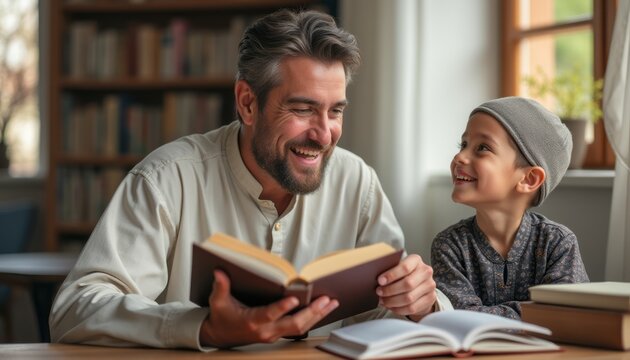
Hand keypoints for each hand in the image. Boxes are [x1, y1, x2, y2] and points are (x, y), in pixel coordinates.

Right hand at [199, 270, 338, 347]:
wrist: (219, 336)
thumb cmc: (221, 317)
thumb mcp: (217, 301)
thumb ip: (220, 287)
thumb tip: (220, 272)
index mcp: (251, 322)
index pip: (269, 315)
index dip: (282, 308)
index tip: (294, 298)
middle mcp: (265, 331)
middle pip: (293, 325)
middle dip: (311, 312)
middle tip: (326, 299)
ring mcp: (273, 334)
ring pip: (300, 328)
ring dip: (317, 315)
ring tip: (331, 303)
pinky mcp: (278, 334)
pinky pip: (299, 328)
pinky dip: (312, 318)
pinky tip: (323, 309)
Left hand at [376, 254, 436, 320]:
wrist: (419, 284)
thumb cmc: (403, 274)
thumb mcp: (397, 268)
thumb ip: (389, 270)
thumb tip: (376, 281)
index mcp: (416, 260)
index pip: (405, 267)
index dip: (391, 275)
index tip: (380, 281)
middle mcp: (426, 272)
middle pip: (407, 284)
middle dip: (390, 290)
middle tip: (379, 292)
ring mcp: (430, 285)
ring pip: (409, 298)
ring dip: (392, 301)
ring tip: (383, 301)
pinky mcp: (431, 298)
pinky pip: (412, 308)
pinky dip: (399, 309)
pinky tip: (391, 306)